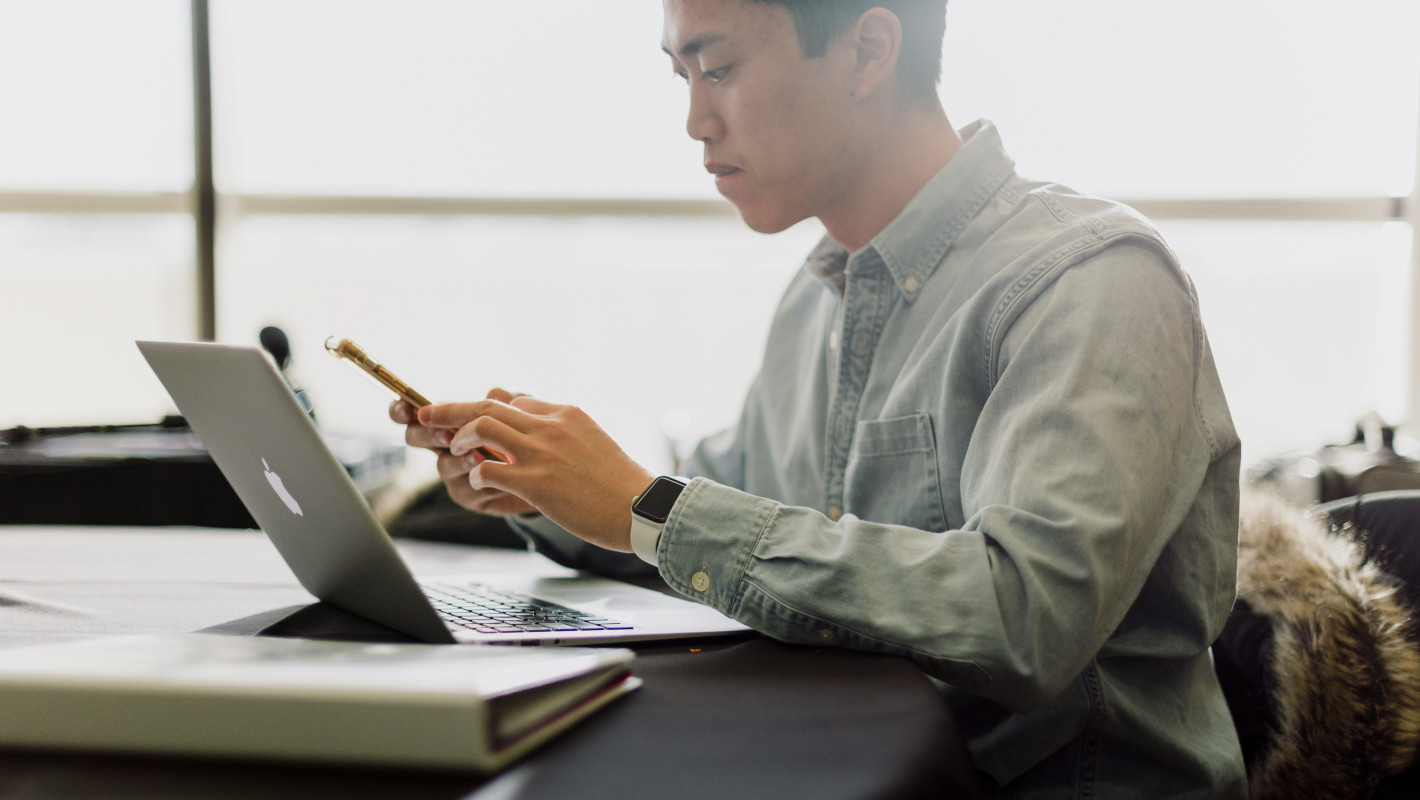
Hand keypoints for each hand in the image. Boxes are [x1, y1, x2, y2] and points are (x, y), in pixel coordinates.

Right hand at [391, 388, 537, 516]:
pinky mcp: (470, 494)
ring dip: (459, 460)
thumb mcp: (525, 410)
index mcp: (450, 419)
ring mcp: (455, 471)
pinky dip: (482, 481)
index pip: (414, 412)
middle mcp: (445, 445)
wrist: (548, 472)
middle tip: (448, 435)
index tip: (406, 408)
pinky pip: (466, 489)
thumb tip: (495, 392)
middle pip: (416, 437)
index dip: (402, 409)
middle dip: (428, 435)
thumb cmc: (530, 434)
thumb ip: (511, 399)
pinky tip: (501, 477)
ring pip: (443, 465)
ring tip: (479, 456)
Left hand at [420, 397, 654, 551]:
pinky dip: (476, 474)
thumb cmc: (620, 485)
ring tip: (455, 451)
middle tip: (426, 413)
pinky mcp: (536, 483)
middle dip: (450, 408)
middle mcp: (551, 426)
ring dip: (460, 439)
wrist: (640, 508)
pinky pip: (489, 468)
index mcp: (566, 414)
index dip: (488, 410)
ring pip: (482, 428)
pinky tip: (480, 483)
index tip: (472, 421)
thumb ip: (563, 433)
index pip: (516, 401)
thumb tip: (538, 434)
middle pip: (489, 404)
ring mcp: (542, 453)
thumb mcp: (593, 442)